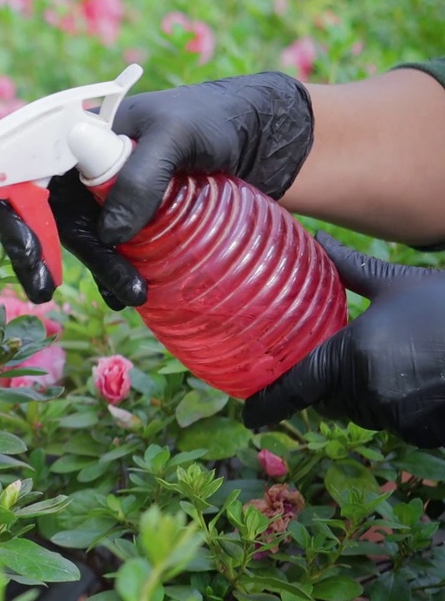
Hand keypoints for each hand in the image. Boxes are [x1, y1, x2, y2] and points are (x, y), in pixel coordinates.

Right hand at [0, 71, 314, 307]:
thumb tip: (109, 234)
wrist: (259, 136)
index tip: (30, 248)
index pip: (20, 170)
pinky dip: (111, 274)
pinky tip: (128, 294)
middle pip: (38, 212)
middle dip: (38, 252)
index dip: (12, 211)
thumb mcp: (177, 136)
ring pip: (75, 236)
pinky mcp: (126, 217)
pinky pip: (104, 249)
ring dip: (93, 269)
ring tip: (132, 294)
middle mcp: (78, 165)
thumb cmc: (213, 119)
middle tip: (45, 290)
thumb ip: (141, 176)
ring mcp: (100, 194)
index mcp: (74, 133)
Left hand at [242, 232, 444, 447]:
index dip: (268, 404)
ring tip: (395, 362)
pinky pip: (395, 425)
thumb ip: (350, 269)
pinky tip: (419, 380)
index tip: (247, 417)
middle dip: (330, 383)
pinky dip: (397, 408)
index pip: (296, 388)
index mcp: (353, 355)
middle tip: (349, 357)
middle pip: (329, 399)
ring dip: (364, 395)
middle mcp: (370, 391)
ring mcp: (399, 416)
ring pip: (361, 412)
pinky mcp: (424, 432)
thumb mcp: (398, 284)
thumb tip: (316, 239)